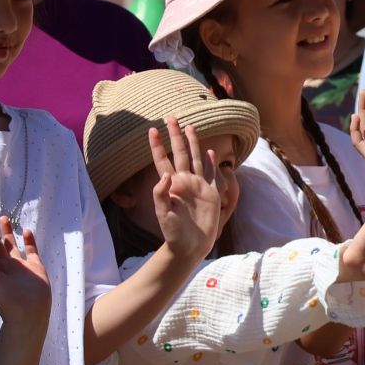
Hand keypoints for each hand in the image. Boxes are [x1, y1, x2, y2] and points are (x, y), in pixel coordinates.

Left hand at [0, 211, 51, 322]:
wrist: (28, 315)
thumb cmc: (7, 302)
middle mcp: (5, 265)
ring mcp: (21, 266)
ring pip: (13, 245)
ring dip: (8, 232)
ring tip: (4, 217)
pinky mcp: (35, 268)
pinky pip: (31, 251)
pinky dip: (29, 241)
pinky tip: (26, 231)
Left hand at [150, 119, 222, 262]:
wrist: (190, 246)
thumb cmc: (173, 232)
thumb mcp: (163, 213)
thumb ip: (161, 193)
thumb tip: (166, 174)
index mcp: (171, 185)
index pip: (162, 160)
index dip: (157, 145)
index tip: (152, 130)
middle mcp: (184, 181)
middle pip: (180, 153)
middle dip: (175, 136)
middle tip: (171, 118)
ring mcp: (198, 186)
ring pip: (196, 158)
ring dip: (193, 143)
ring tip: (190, 127)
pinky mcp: (211, 194)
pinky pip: (212, 174)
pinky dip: (211, 162)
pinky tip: (210, 152)